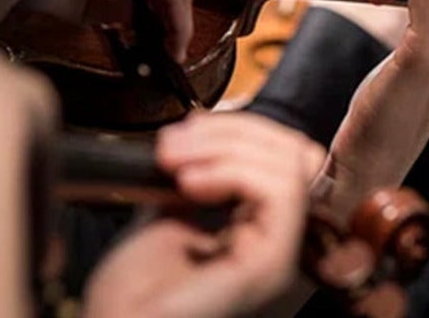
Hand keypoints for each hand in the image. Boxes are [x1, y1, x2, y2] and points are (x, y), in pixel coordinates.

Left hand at [84, 114, 324, 317]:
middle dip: (234, 130)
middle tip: (173, 143)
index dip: (241, 131)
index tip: (186, 131)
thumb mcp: (166, 217)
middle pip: (296, 153)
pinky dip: (234, 170)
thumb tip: (203, 136)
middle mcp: (280, 244)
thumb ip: (197, 182)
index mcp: (260, 233)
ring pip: (290, 165)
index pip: (285, 159)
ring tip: (174, 161)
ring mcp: (280, 255)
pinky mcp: (273, 263)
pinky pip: (281, 193)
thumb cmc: (131, 298)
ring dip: (226, 147)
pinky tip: (190, 182)